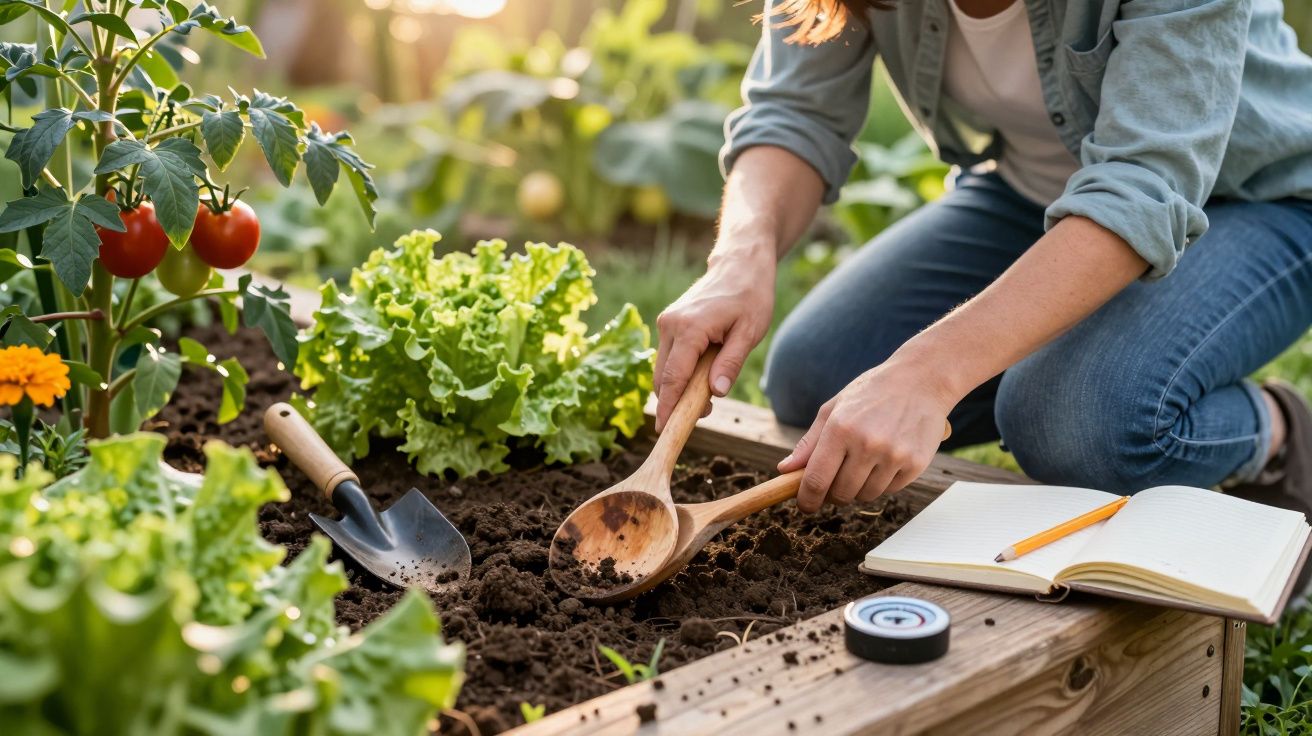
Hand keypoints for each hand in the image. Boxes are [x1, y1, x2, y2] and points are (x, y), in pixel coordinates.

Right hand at [654, 251, 774, 431]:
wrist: (740, 263)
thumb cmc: (750, 295)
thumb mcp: (750, 332)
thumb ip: (731, 363)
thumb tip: (716, 393)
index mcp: (689, 328)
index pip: (673, 378)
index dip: (668, 407)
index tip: (664, 431)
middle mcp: (670, 325)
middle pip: (663, 377)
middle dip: (676, 402)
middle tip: (703, 415)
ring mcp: (667, 323)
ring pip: (664, 369)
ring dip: (679, 388)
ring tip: (708, 395)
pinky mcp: (669, 323)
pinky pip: (669, 357)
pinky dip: (680, 373)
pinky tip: (703, 377)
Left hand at [778, 360, 954, 511]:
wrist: (921, 381)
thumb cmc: (872, 393)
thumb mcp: (834, 409)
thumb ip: (809, 443)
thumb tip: (785, 470)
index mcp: (841, 428)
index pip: (816, 480)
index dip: (807, 499)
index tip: (805, 505)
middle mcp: (867, 443)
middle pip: (841, 493)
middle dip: (833, 493)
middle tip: (836, 479)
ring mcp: (894, 455)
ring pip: (866, 495)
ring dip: (860, 488)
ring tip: (865, 462)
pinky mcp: (915, 464)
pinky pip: (890, 490)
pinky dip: (883, 482)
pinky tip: (886, 458)